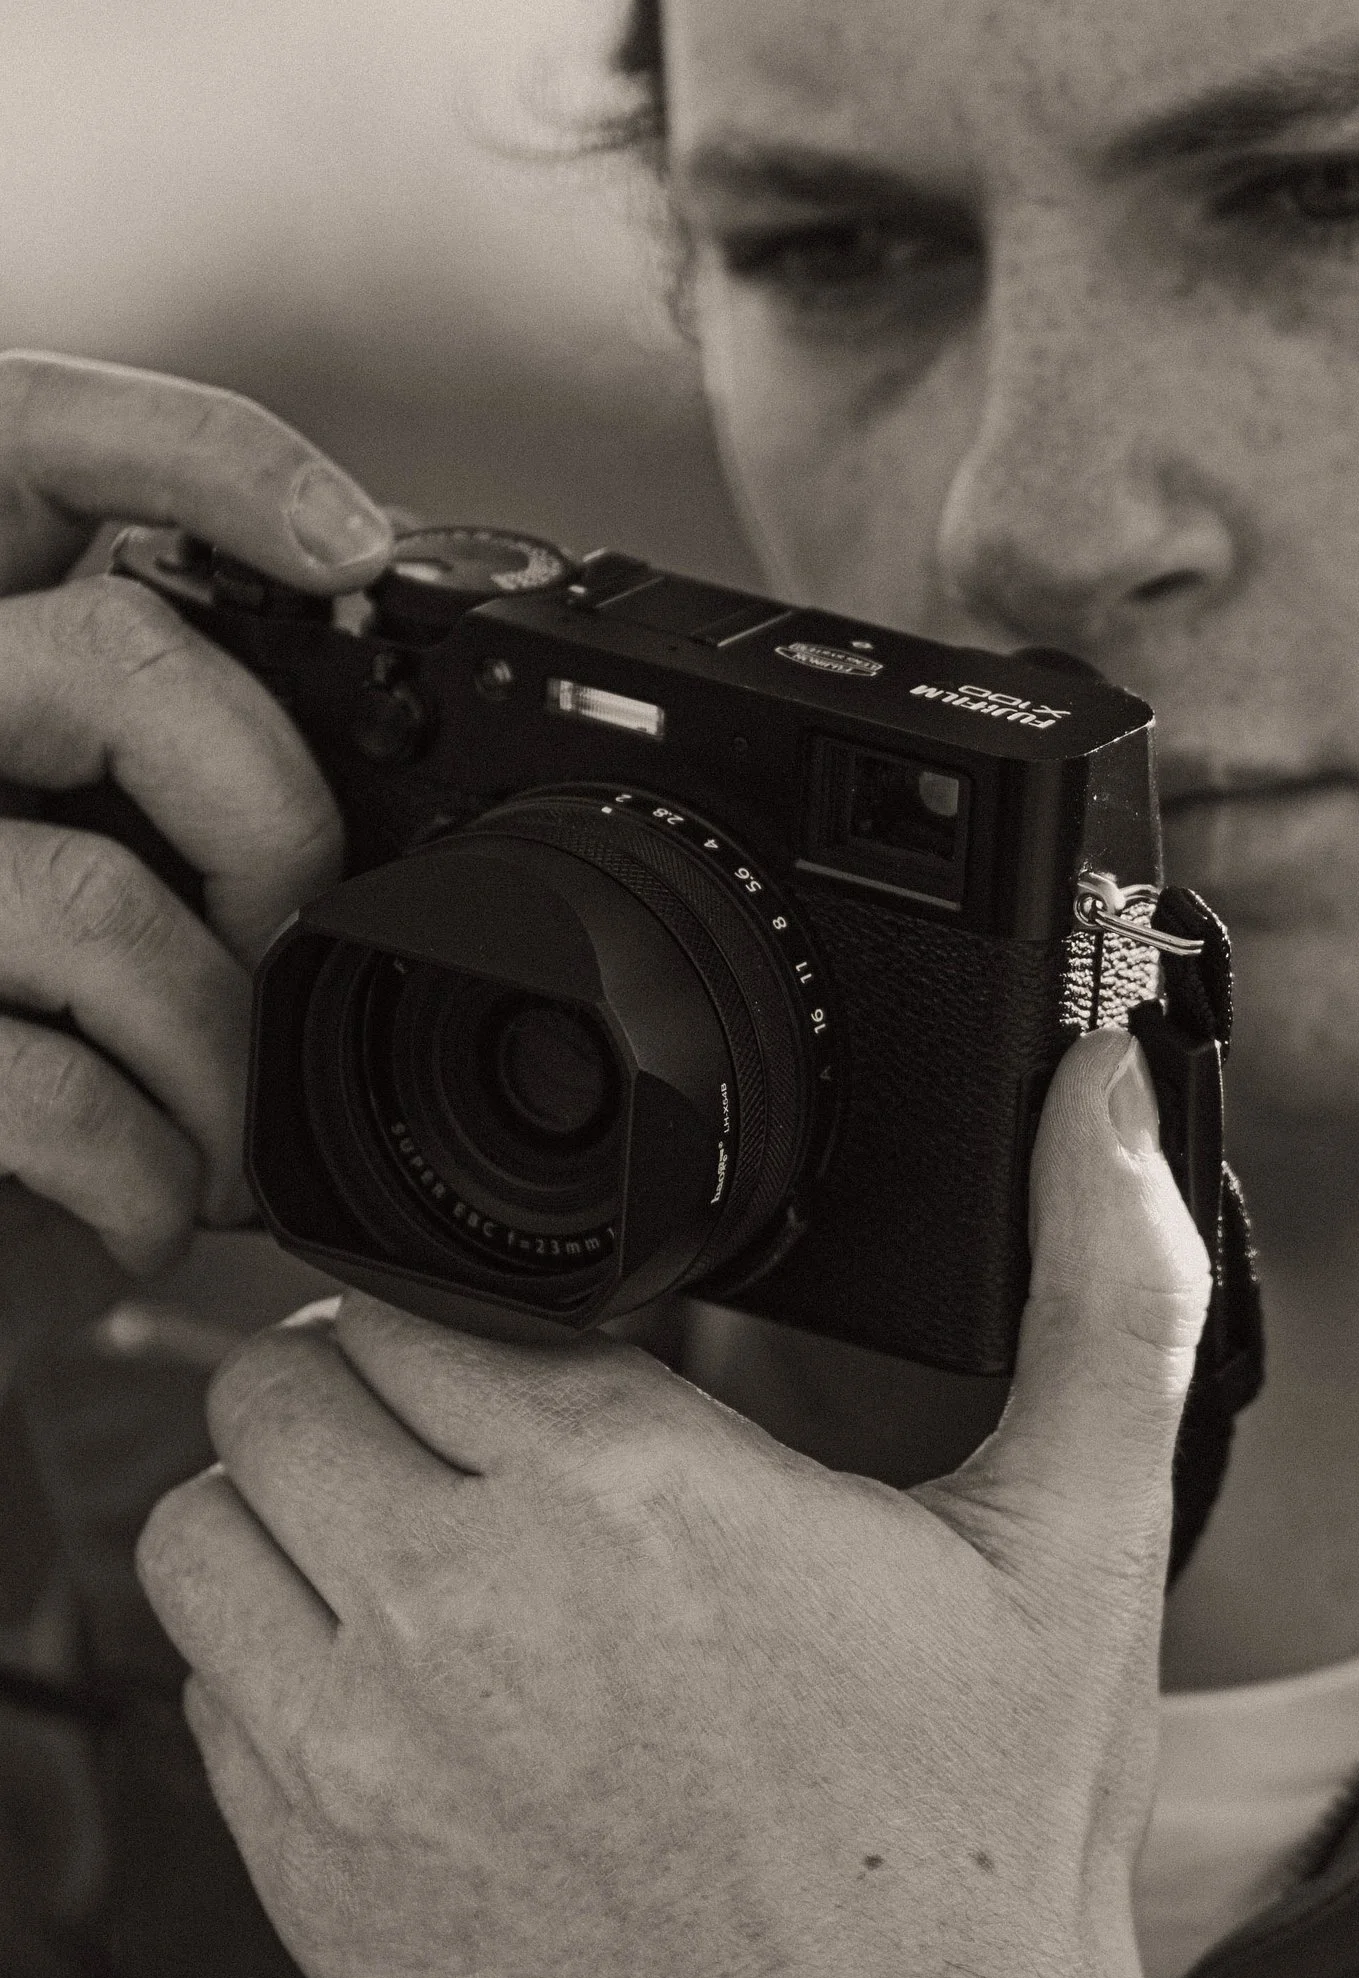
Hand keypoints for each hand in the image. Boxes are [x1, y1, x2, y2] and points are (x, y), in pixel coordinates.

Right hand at [0, 351, 391, 1309]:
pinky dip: (145, 1175)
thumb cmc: (18, 1044)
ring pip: (97, 900)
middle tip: (288, 939)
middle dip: (275, 821)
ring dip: (222, 1056)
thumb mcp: (90, 859)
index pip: (31, 441)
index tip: (357, 545)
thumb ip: (174, 755)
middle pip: (117, 661)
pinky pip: (48, 1085)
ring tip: (227, 1139)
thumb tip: (373, 705)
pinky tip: (141, 1205)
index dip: (199, 455)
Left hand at [133, 1030, 1212, 1977]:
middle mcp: (463, 1602)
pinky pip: (201, 1701)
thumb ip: (1104, 1285)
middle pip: (274, 1384)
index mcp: (635, 1491)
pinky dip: (275, 1678)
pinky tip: (404, 1713)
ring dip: (289, 1523)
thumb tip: (1106, 1085)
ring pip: (200, 1527)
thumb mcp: (1083, 1550)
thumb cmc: (992, 1857)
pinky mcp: (313, 1884)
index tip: (531, 1367)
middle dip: (365, 1398)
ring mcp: (363, 1752)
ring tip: (412, 1568)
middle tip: (467, 1459)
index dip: (466, 1315)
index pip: (413, 1296)